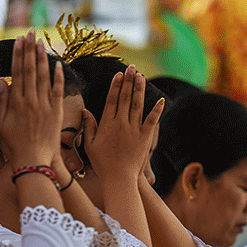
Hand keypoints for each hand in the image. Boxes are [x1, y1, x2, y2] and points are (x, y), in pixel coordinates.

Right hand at [0, 31, 63, 168]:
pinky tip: (58, 64)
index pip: (18, 73)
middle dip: (30, 50)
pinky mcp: (57, 112)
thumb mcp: (2, 124)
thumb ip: (2, 103)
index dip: (18, 55)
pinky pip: (59, 91)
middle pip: (30, 71)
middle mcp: (31, 101)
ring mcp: (45, 106)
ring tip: (42, 43)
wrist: (33, 160)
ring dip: (43, 59)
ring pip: (44, 77)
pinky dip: (59, 77)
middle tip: (31, 34)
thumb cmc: (15, 145)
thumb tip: (2, 82)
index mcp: (16, 103)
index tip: (19, 41)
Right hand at [83, 65, 163, 182]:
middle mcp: (121, 123)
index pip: (111, 100)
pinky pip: (152, 120)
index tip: (118, 74)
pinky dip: (157, 110)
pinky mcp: (145, 137)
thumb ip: (89, 127)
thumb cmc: (103, 163)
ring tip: (141, 76)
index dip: (115, 86)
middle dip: (129, 81)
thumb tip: (86, 111)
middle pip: (125, 98)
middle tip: (132, 67)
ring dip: (140, 89)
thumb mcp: (90, 145)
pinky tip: (160, 99)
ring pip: (138, 105)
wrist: (119, 178)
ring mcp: (134, 129)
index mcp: (107, 124)